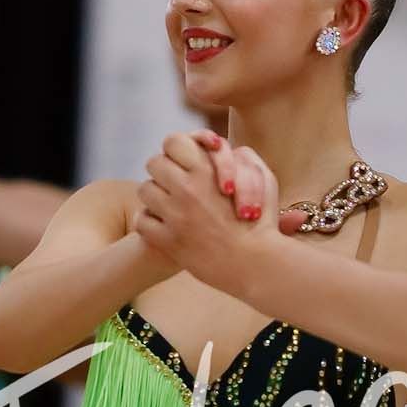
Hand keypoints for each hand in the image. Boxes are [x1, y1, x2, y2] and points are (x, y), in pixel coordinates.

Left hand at [136, 130, 282, 287]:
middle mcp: (188, 188)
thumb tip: (216, 146)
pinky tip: (165, 228)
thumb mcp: (264, 178)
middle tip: (174, 186)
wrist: (258, 264)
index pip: (173, 142)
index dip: (176, 151)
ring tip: (170, 208)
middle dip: (164, 173)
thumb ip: (242, 157)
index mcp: (209, 170)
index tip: (184, 163)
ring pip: (145, 190)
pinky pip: (142, 220)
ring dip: (155, 197)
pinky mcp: (169, 240)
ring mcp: (176, 215)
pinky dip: (150, 223)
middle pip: (154, 163)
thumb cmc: (264, 222)